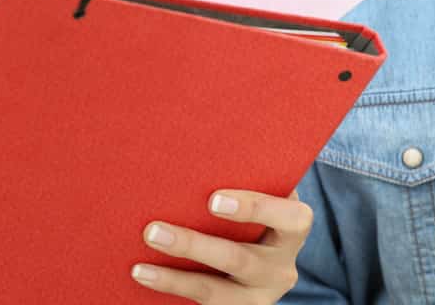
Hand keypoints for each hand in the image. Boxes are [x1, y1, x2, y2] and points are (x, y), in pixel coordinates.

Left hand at [130, 189, 310, 302]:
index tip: (213, 200)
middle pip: (239, 260)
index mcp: (293, 231)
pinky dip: (170, 287)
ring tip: (141, 262)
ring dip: (173, 277)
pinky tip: (142, 273)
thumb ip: (244, 177)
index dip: (255, 208)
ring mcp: (258, 297)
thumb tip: (193, 145)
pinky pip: (203, 304)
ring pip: (215, 291)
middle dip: (194, 246)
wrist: (258, 267)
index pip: (292, 219)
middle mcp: (281, 269)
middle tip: (152, 230)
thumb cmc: (254, 213)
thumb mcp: (261, 197)